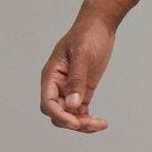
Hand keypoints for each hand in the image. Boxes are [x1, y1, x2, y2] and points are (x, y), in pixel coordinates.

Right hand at [40, 15, 115, 132]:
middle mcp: (57, 85)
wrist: (99, 26)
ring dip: (83, 124)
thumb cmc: (88, 35)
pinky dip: (89, 120)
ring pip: (70, 116)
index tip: (76, 122)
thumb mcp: (82, 56)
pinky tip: (103, 122)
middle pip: (58, 114)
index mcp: (51, 75)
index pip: (48, 103)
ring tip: (101, 123)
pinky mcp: (82, 92)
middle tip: (94, 122)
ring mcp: (70, 89)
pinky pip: (81, 112)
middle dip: (72, 123)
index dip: (59, 116)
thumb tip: (72, 104)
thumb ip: (76, 80)